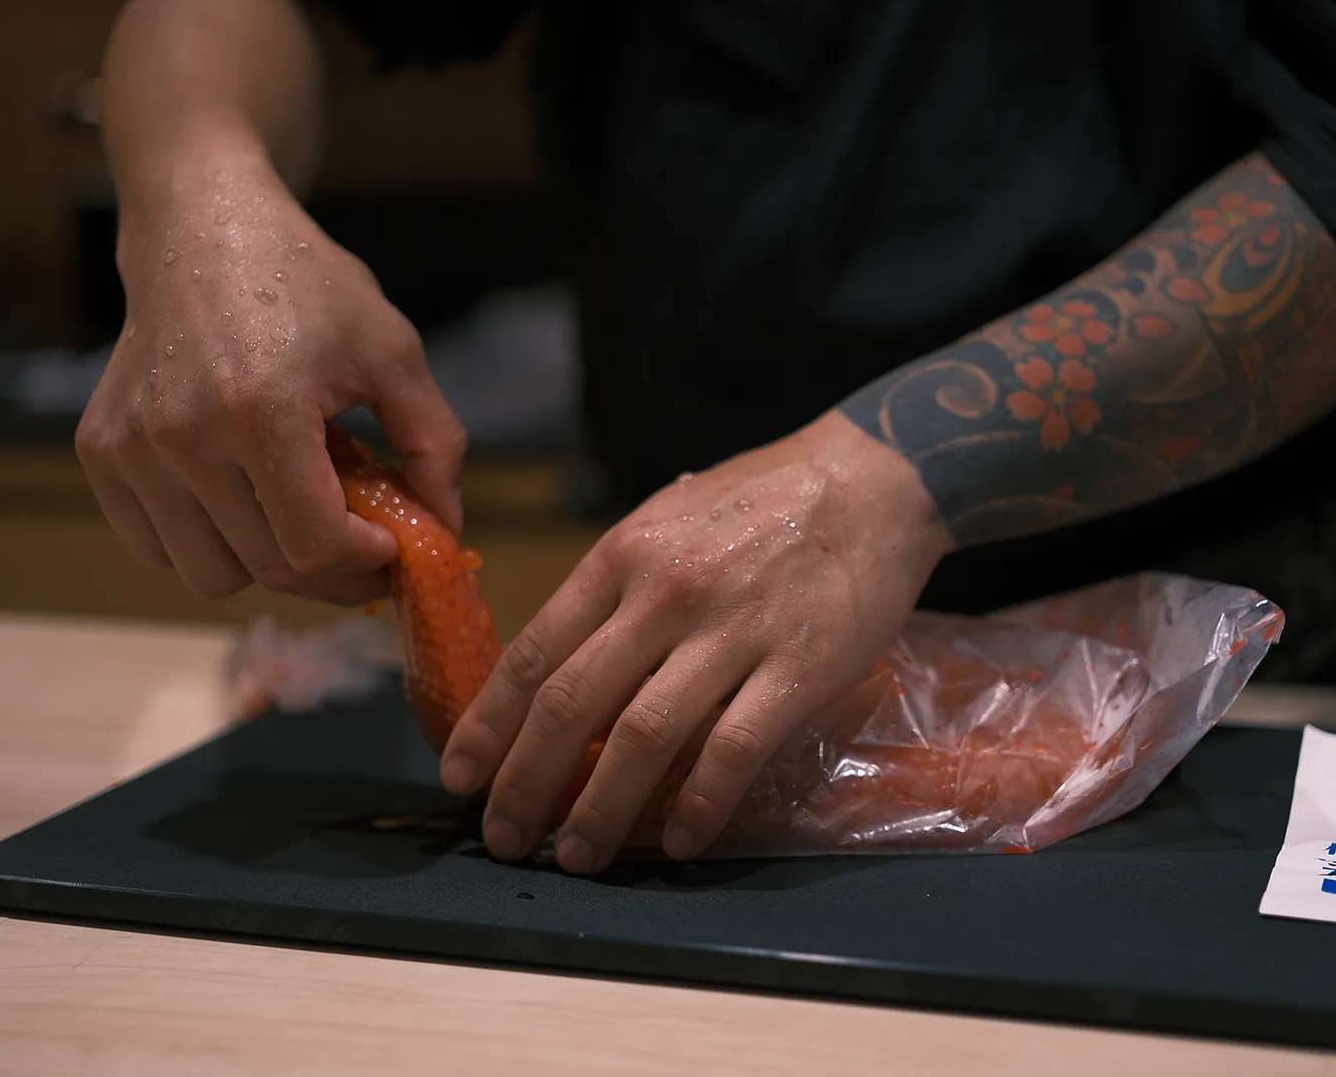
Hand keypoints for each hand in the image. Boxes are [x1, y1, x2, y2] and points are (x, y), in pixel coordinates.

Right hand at [76, 145, 466, 603]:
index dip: (364, 561)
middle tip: (362, 538)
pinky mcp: (101, 452)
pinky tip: (243, 494)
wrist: (203, 229)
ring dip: (266, 559)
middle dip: (330, 569)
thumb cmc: (306, 286)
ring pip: (210, 573)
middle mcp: (181, 435)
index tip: (390, 543)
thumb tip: (445, 530)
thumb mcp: (394, 352)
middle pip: (266, 568)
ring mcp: (131, 448)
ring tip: (297, 501)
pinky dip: (208, 543)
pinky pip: (158, 549)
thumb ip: (435, 445)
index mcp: (260, 408)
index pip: (312, 544)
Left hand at [438, 410, 953, 872]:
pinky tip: (679, 841)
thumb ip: (616, 583)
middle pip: (573, 703)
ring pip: (644, 737)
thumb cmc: (765, 498)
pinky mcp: (798, 668)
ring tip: (576, 856)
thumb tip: (563, 660)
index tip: (460, 776)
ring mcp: (733, 632)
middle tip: (504, 838)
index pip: (536, 651)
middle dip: (526, 781)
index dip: (489, 723)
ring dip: (600, 808)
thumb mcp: (669, 517)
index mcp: (623, 555)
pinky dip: (699, 804)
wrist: (874, 479)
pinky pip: (734, 750)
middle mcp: (665, 593)